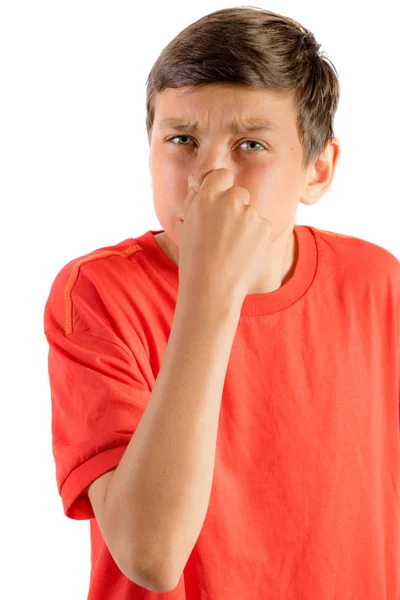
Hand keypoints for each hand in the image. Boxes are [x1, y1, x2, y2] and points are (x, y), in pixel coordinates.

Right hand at [177, 168, 272, 304]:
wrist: (213, 287)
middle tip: (223, 233)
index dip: (221, 188)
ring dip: (245, 225)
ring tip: (231, 249)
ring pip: (251, 212)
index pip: (221, 175)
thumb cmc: (195, 260)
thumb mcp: (187, 226)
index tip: (218, 204)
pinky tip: (242, 254)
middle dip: (234, 207)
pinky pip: (261, 227)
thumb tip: (199, 181)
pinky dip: (256, 238)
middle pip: (239, 193)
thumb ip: (195, 199)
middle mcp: (229, 200)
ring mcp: (249, 213)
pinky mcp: (265, 227)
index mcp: (206, 197)